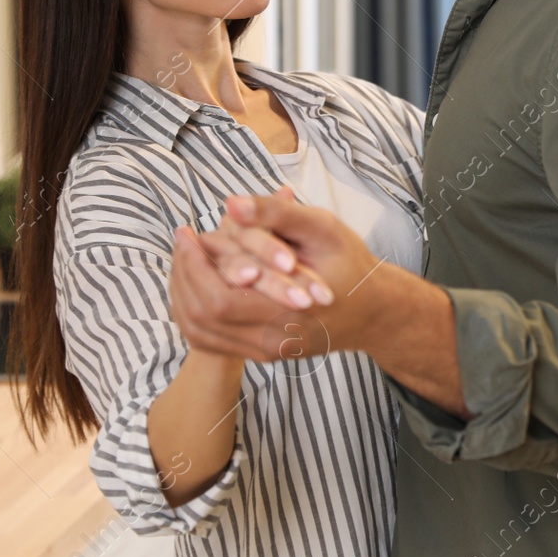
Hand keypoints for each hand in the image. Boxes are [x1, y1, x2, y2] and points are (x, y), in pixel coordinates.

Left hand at [198, 193, 467, 414]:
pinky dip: (195, 309)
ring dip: (184, 293)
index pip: (217, 299)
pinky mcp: (261, 352)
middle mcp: (271, 341)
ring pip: (199, 332)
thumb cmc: (351, 264)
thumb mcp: (322, 228)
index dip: (193, 265)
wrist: (374, 310)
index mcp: (287, 313)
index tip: (188, 231)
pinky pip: (211, 339)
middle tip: (183, 240)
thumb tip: (230, 204)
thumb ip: (277, 214)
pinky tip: (198, 280)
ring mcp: (265, 351)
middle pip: (200, 318)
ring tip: (186, 257)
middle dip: (183, 274)